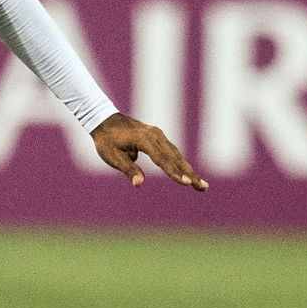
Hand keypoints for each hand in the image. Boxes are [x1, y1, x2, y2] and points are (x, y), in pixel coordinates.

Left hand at [92, 112, 206, 190]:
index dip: (173, 172)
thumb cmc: (106, 140)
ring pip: (177, 155)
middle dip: (189, 173)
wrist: (104, 120)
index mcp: (144, 139)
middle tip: (202, 187)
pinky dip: (181, 163)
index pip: (161, 159)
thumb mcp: (112, 156)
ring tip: (201, 185)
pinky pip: (172, 152)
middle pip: (175, 157)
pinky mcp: (158, 137)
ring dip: (189, 170)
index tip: (185, 183)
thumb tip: (139, 184)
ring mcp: (158, 134)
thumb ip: (127, 169)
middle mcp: (155, 135)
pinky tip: (188, 174)